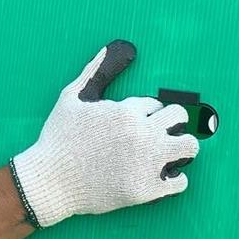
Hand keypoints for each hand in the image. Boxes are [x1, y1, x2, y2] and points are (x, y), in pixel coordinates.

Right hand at [9, 41, 199, 227]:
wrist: (49, 181)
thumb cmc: (57, 138)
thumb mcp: (71, 98)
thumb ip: (94, 72)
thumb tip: (110, 48)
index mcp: (126, 111)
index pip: (156, 104)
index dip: (148, 112)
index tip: (139, 123)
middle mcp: (142, 134)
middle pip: (180, 117)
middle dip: (172, 123)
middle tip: (163, 134)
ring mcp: (147, 162)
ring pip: (189, 147)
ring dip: (184, 147)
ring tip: (172, 153)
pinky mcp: (146, 189)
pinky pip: (180, 181)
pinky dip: (175, 179)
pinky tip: (163, 178)